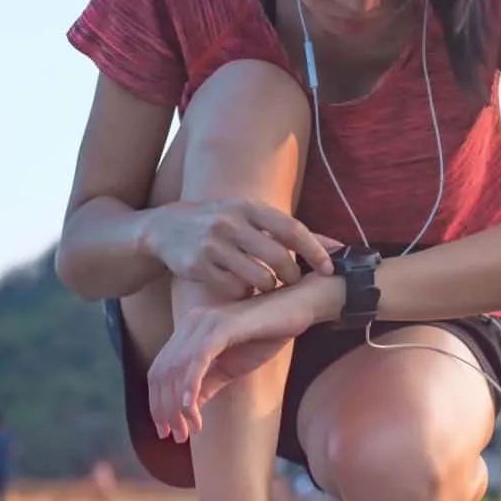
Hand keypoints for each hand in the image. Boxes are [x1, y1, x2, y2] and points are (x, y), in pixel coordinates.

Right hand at [142, 199, 341, 298]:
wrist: (163, 228)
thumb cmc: (219, 223)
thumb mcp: (250, 216)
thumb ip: (289, 231)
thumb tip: (337, 246)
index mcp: (249, 207)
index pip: (293, 230)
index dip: (316, 251)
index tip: (330, 269)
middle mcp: (231, 222)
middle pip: (279, 258)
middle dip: (293, 276)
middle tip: (294, 283)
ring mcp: (213, 244)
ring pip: (259, 278)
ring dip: (269, 288)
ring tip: (267, 286)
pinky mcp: (198, 265)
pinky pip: (235, 289)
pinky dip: (244, 293)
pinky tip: (241, 287)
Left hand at [146, 277, 341, 440]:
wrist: (297, 308)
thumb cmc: (268, 334)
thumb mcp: (232, 366)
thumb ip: (209, 383)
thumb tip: (187, 408)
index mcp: (189, 331)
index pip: (160, 371)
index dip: (157, 403)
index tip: (167, 431)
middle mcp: (190, 324)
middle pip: (161, 372)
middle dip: (163, 409)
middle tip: (177, 437)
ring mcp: (204, 323)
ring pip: (176, 369)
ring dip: (178, 405)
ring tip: (188, 431)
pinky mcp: (221, 326)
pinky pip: (197, 360)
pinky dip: (190, 386)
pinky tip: (191, 409)